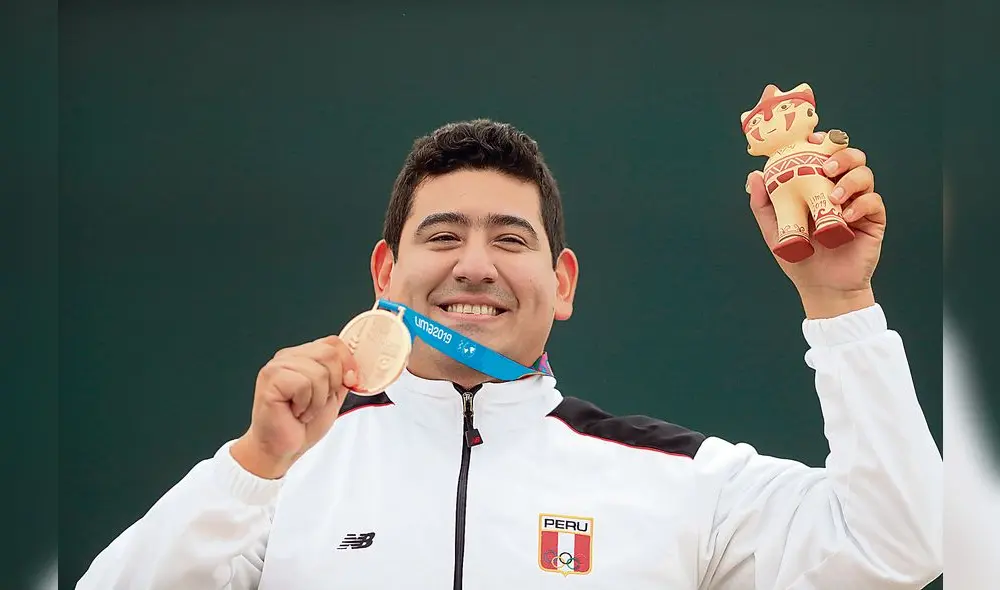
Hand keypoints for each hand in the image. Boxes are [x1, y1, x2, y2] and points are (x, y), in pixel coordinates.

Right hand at [231, 335, 359, 478]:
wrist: (281, 448)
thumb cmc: (302, 425)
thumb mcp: (332, 396)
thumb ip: (343, 377)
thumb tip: (355, 368)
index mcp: (303, 356)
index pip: (333, 343)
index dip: (347, 362)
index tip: (349, 383)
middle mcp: (288, 357)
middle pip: (329, 354)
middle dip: (333, 384)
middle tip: (318, 402)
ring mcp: (277, 366)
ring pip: (318, 372)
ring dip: (318, 400)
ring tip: (304, 410)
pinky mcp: (270, 379)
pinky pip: (303, 385)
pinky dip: (306, 405)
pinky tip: (295, 412)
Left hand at [747, 131, 885, 317]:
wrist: (821, 288)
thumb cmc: (798, 258)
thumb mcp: (775, 230)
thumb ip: (764, 203)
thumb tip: (754, 175)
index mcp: (819, 186)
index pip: (826, 154)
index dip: (823, 141)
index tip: (813, 139)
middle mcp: (840, 190)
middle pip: (851, 157)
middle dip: (841, 155)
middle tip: (826, 167)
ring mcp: (858, 204)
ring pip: (865, 175)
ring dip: (849, 180)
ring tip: (833, 197)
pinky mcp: (873, 221)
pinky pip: (873, 202)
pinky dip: (860, 204)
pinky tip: (845, 217)